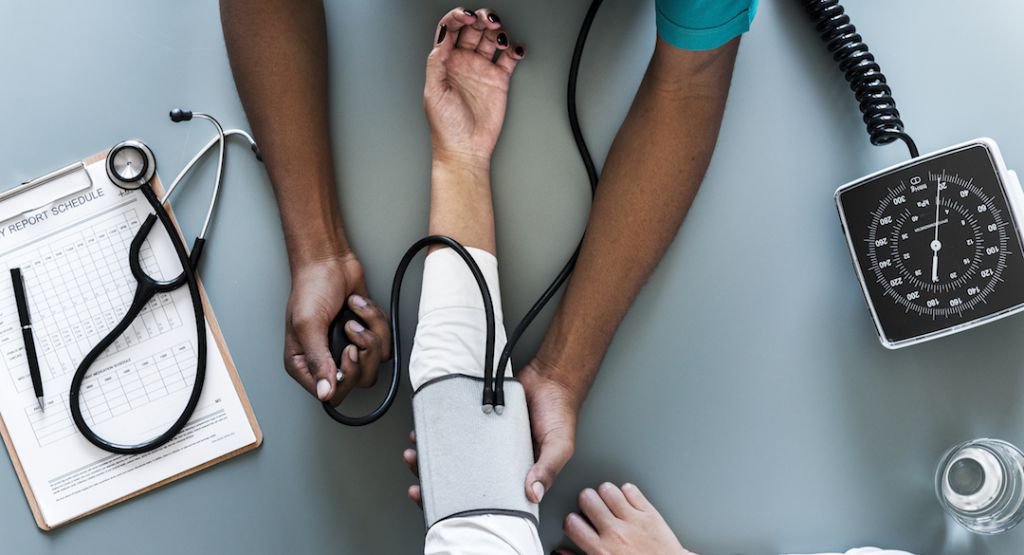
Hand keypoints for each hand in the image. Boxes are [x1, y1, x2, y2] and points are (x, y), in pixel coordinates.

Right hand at [284, 253, 390, 403]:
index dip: (346, 377)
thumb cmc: (311, 287)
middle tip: (351, 331)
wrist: (330, 261)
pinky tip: (359, 307)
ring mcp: (348, 348)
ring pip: (374, 363)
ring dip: (370, 333)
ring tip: (353, 316)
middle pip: (358, 381)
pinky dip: (375, 321)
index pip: (331, 394)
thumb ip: (317, 361)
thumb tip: (325, 392)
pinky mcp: (365, 335)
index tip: (348, 352)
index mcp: (304, 364)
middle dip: (362, 352)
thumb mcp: (308, 325)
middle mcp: (326, 360)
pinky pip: (384, 342)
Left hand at [402, 353, 582, 509]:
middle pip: (460, 477)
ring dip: (431, 454)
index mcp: (515, 474)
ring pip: (452, 453)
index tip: (438, 502)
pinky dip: (440, 430)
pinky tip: (427, 430)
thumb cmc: (559, 413)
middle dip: (433, 478)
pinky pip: (455, 427)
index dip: (459, 502)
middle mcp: (497, 460)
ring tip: (415, 450)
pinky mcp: (478, 419)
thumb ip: (547, 468)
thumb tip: (533, 492)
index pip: (484, 496)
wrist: (552, 376)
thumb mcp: (560, 445)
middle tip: (416, 470)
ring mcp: (486, 440)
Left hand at [425, 7, 525, 167]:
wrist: (466, 149)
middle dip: (481, 18)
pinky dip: (514, 49)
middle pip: (473, 28)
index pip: (450, 28)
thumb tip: (443, 36)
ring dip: (497, 31)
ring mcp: (481, 69)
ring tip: (500, 36)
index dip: (458, 17)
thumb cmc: (446, 126)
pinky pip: (508, 58)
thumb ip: (437, 61)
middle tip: (488, 20)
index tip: (466, 16)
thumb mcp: (433, 91)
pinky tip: (515, 49)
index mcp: (445, 61)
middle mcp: (463, 62)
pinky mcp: (499, 80)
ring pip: (491, 38)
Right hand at [555, 483, 692, 554]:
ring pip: (608, 490)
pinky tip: (627, 502)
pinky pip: (631, 490)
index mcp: (601, 550)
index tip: (577, 523)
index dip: (572, 521)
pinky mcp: (650, 514)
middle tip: (592, 508)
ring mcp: (633, 521)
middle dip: (586, 501)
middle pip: (587, 498)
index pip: (572, 522)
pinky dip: (627, 493)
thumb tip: (561, 553)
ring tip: (609, 503)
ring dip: (606, 494)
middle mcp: (615, 533)